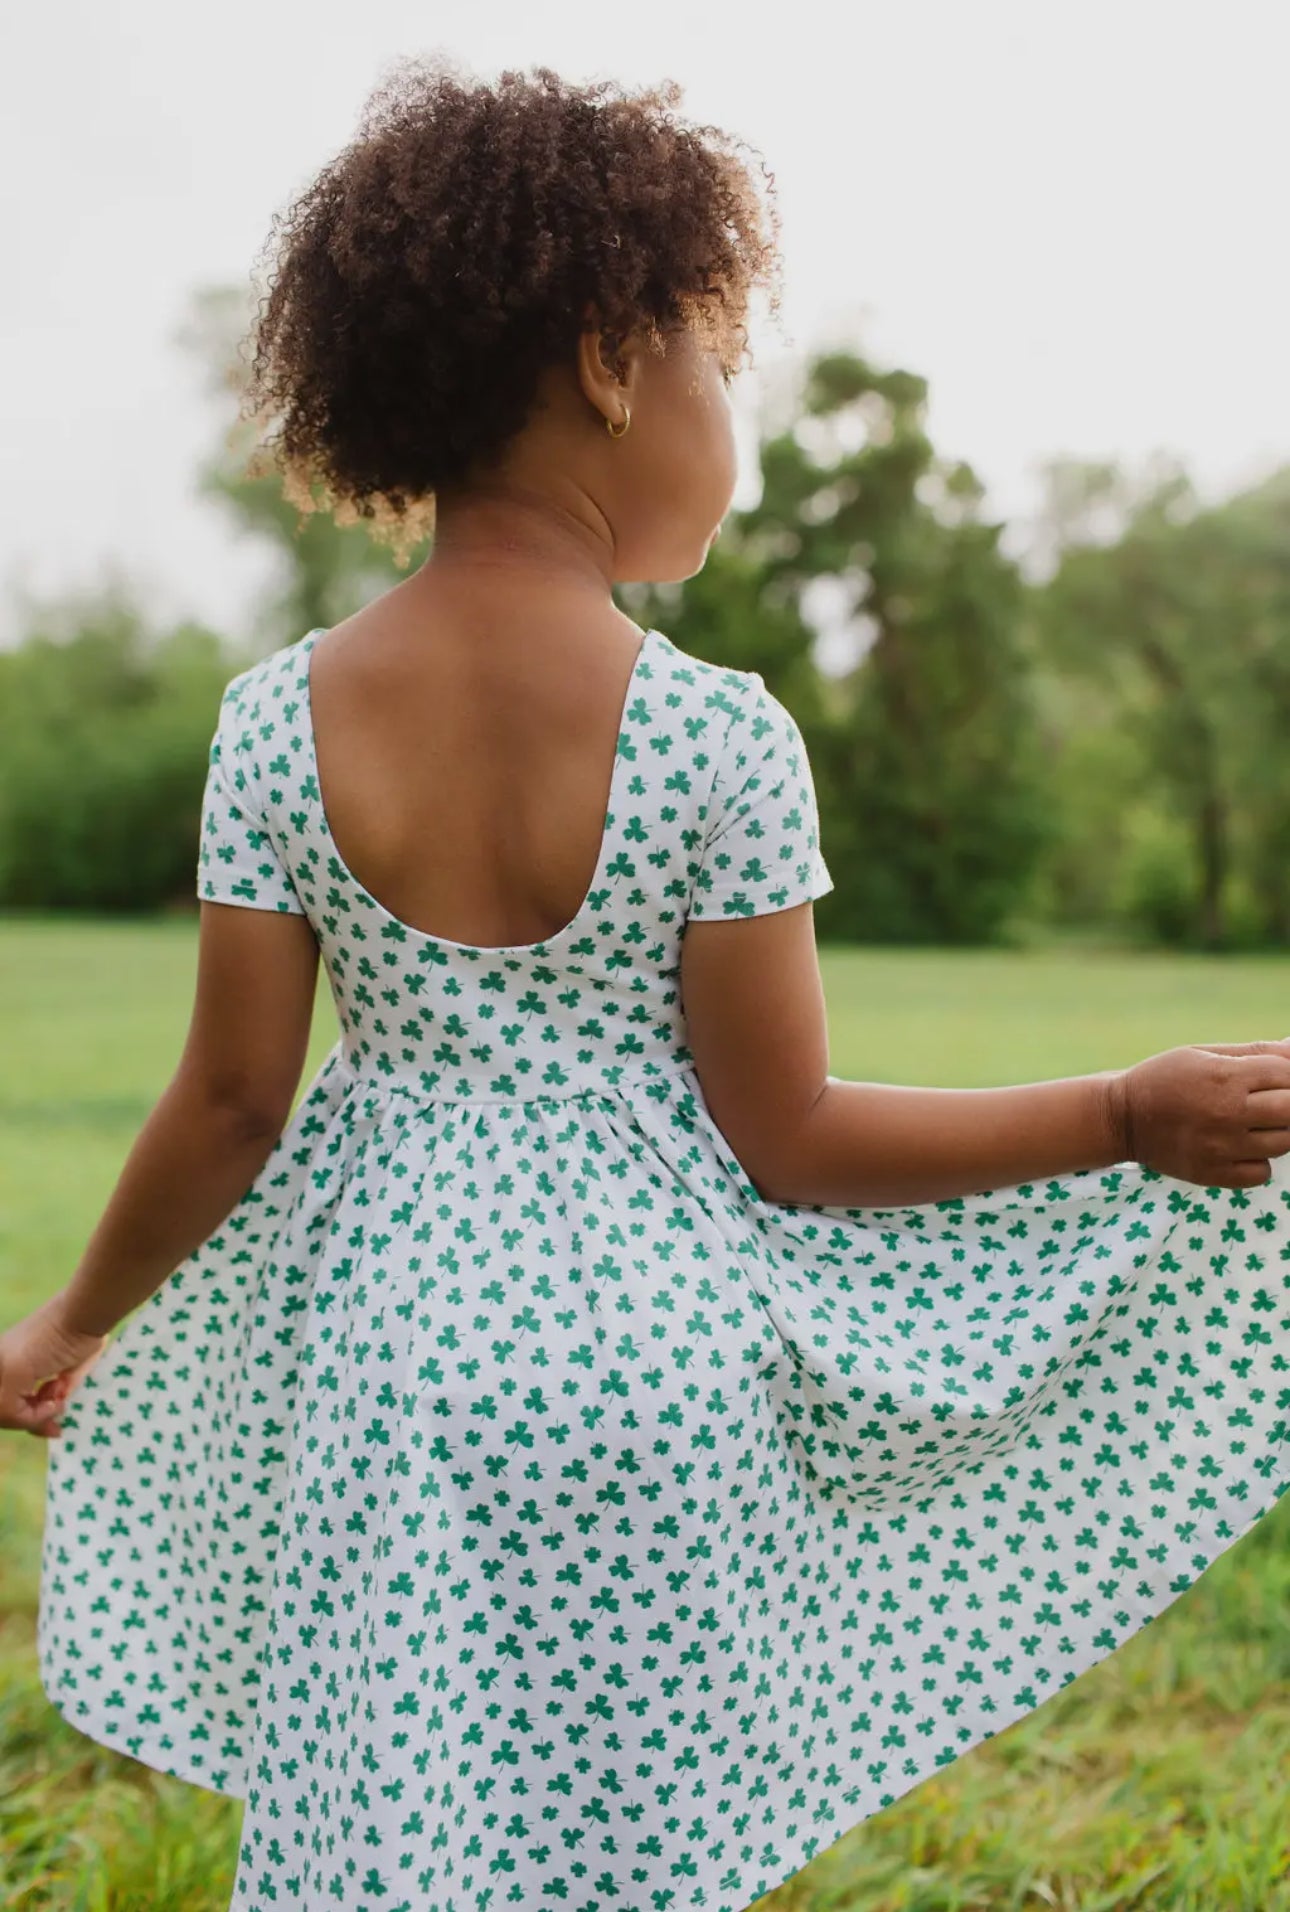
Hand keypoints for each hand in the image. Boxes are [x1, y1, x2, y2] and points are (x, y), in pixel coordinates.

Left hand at [0, 1295, 110, 1439]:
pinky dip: (38, 1413)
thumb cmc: (81, 1333)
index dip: (27, 1416)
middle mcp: (0, 1360)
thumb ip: (52, 1393)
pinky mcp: (11, 1372)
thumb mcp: (65, 1369)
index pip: (7, 1398)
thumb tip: (50, 1422)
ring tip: (60, 1402)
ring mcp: (2, 1366)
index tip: (52, 1427)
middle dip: (31, 1423)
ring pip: (5, 1413)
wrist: (84, 1313)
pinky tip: (58, 1397)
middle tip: (55, 1430)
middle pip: (3, 1409)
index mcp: (8, 1357)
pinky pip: (14, 1411)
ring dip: (36, 1417)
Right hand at [1112, 1038, 1289, 1188]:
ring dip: (1278, 1130)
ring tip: (1255, 1121)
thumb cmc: (1165, 1078)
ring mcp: (1222, 1148)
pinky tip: (1241, 1146)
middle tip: (1271, 1101)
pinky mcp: (1214, 1174)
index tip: (1274, 1077)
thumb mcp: (1204, 1054)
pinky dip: (1259, 1160)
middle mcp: (1227, 1113)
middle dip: (1289, 1102)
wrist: (1122, 1119)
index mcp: (1224, 1076)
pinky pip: (1262, 1172)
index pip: (1287, 1073)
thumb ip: (1255, 1052)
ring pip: (1284, 1143)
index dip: (1288, 1074)